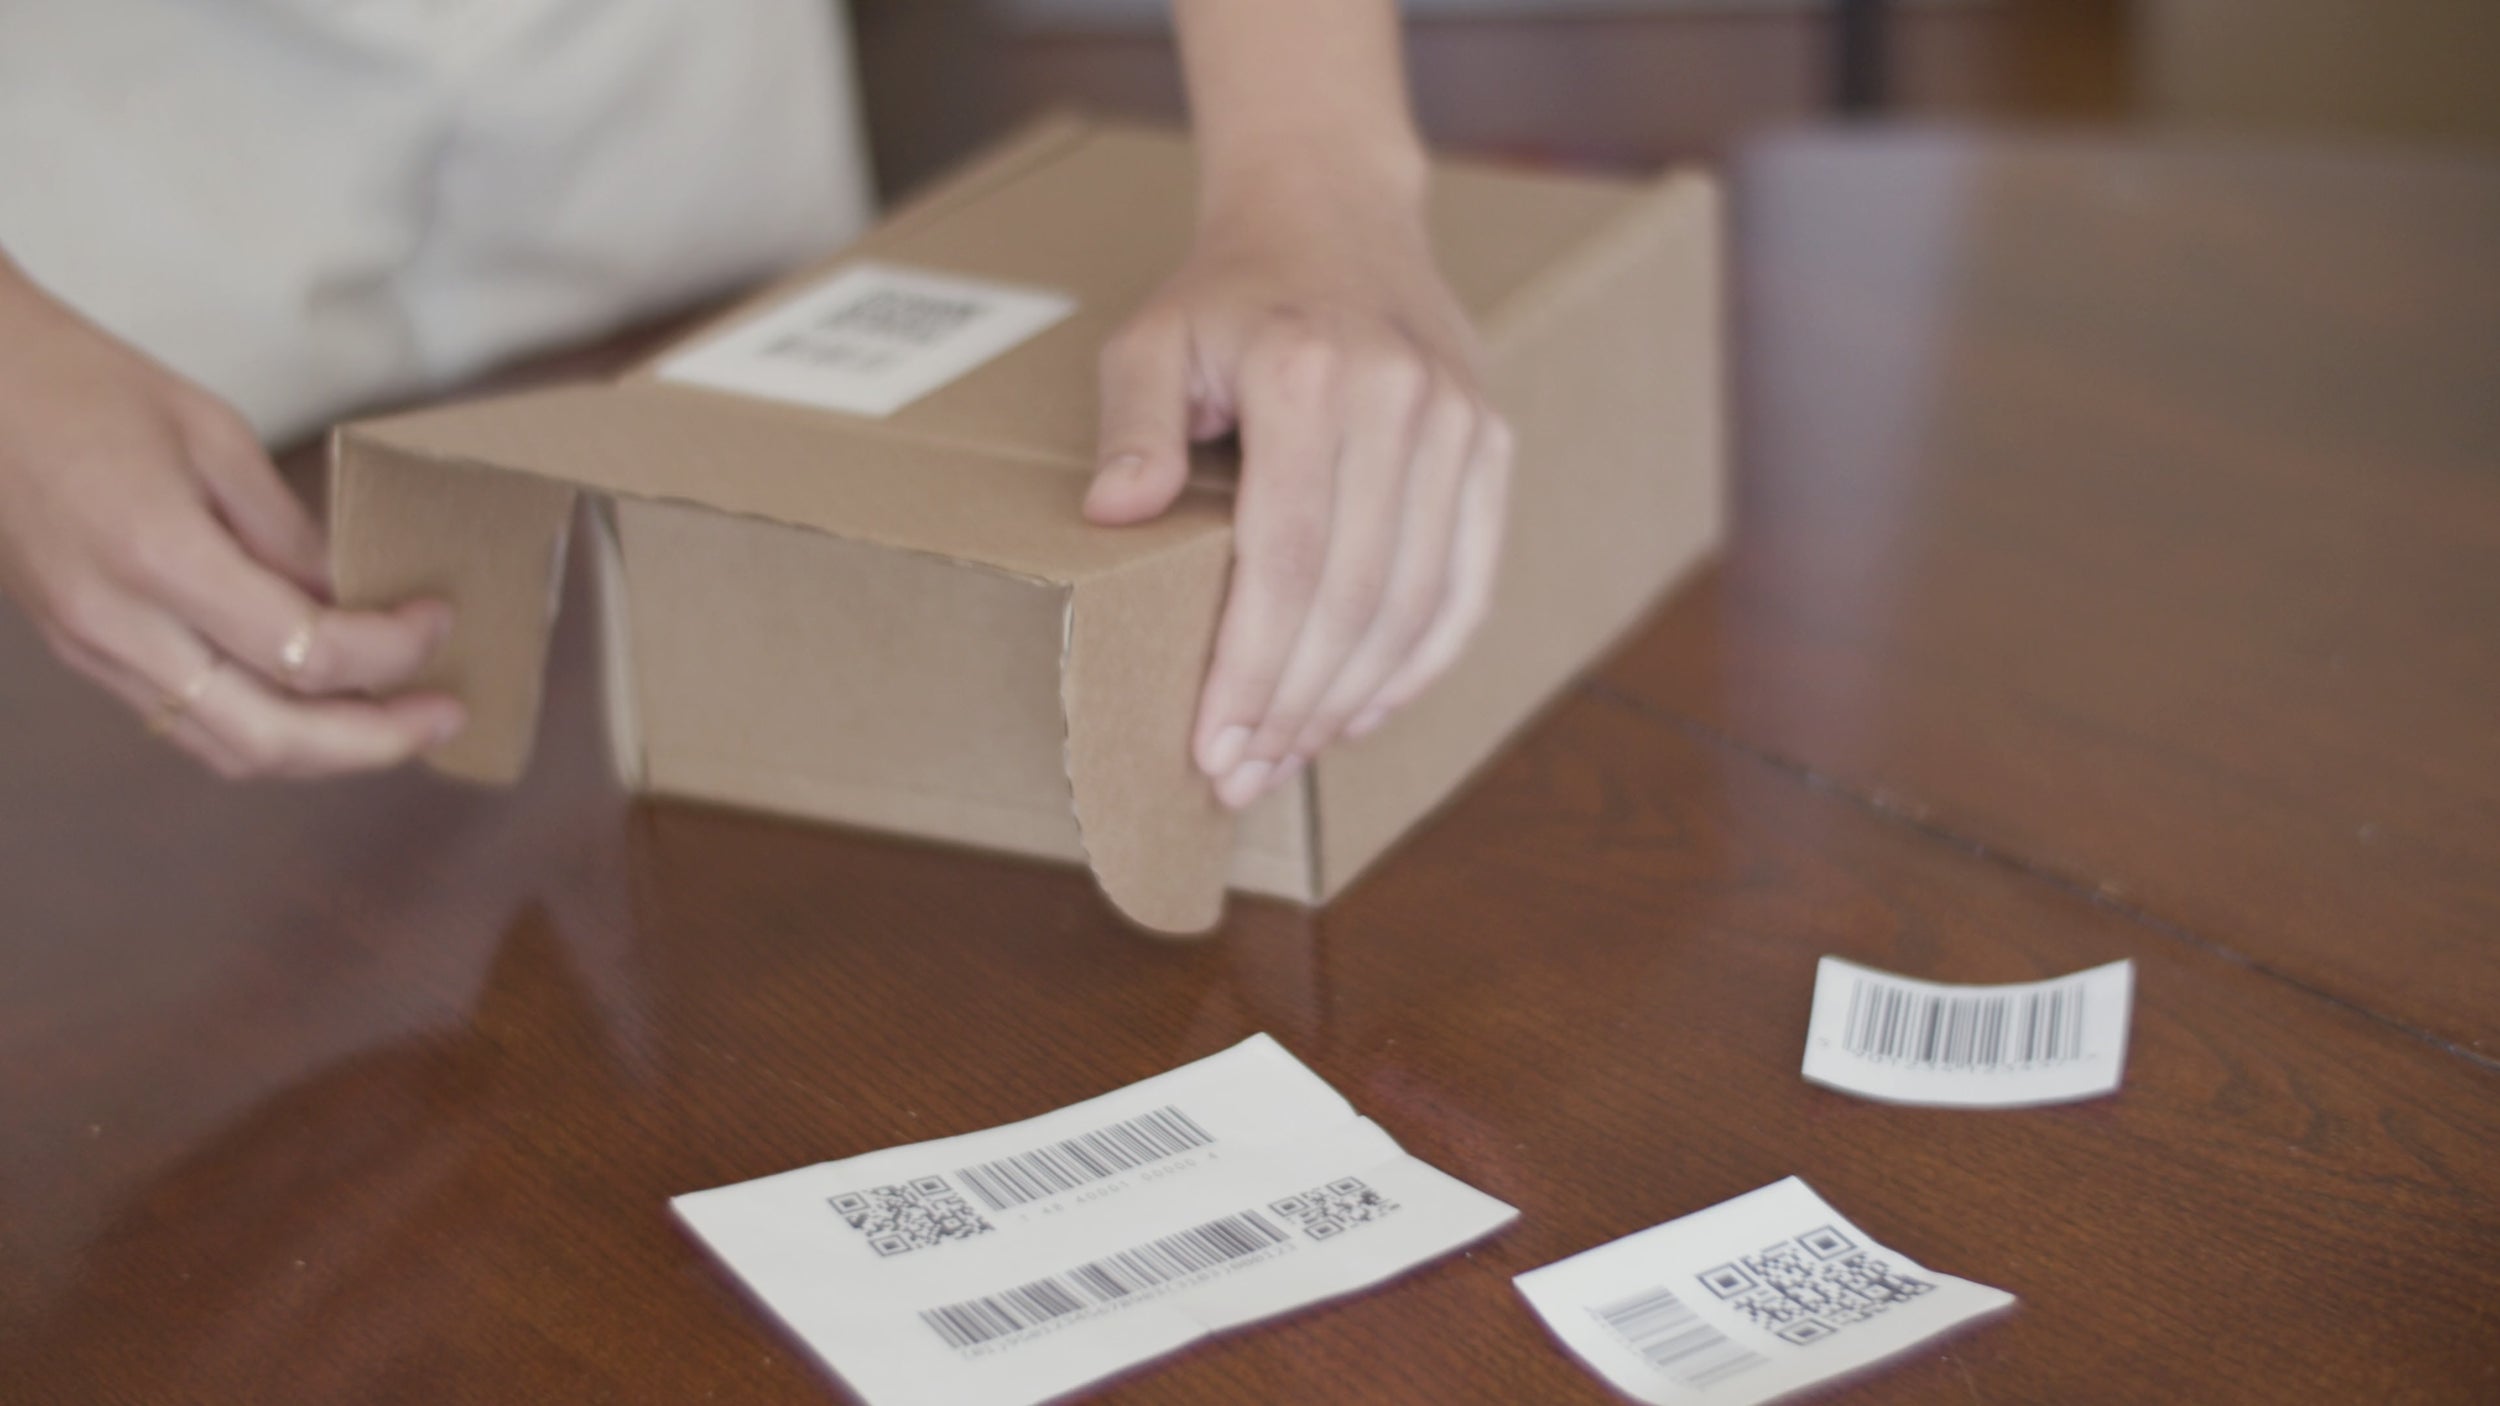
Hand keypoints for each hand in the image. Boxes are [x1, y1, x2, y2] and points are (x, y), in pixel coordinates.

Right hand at [0, 262, 462, 777]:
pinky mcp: (82, 654)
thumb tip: (358, 599)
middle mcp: (121, 626)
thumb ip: (289, 532)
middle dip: (375, 741)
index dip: (392, 651)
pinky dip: (268, 730)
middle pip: (272, 737)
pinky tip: (320, 704)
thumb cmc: (82, 385)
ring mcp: (93, 651)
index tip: (439, 620)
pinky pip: (189, 724)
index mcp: (159, 557)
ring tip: (397, 721)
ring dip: (326, 751)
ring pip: (229, 750)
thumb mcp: (213, 435)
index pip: (305, 653)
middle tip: (446, 716)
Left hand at [1085, 164, 1512, 810]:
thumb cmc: (1228, 294)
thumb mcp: (1151, 338)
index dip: (1253, 667)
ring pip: (1417, 604)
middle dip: (1294, 705)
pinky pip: (1469, 584)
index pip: (1288, 558)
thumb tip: (1113, 520)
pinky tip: (1362, 714)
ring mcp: (1462, 424)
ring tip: (1287, 758)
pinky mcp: (1494, 447)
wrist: (1335, 216)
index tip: (1211, 745)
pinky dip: (1420, 664)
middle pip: (1356, 596)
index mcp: (1312, 375)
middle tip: (1239, 775)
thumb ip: (1130, 427)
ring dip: (1352, 701)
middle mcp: (1403, 400)